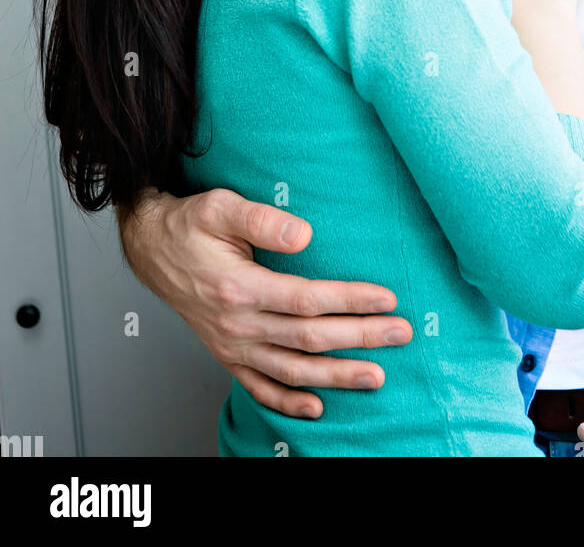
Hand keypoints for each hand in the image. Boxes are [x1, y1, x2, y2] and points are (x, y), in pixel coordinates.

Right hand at [117, 187, 412, 418]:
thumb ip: (261, 219)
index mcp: (239, 288)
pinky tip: (318, 407)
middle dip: (360, 337)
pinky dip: (289, 401)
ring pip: (292, 370)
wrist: (151, 249)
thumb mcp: (219, 206)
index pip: (307, 300)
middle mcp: (237, 325)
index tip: (387, 299)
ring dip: (337, 375)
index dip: (350, 301)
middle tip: (402, 333)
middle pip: (309, 339)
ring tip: (377, 375)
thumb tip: (304, 234)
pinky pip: (260, 387)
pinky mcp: (226, 354)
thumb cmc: (189, 224)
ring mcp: (231, 345)